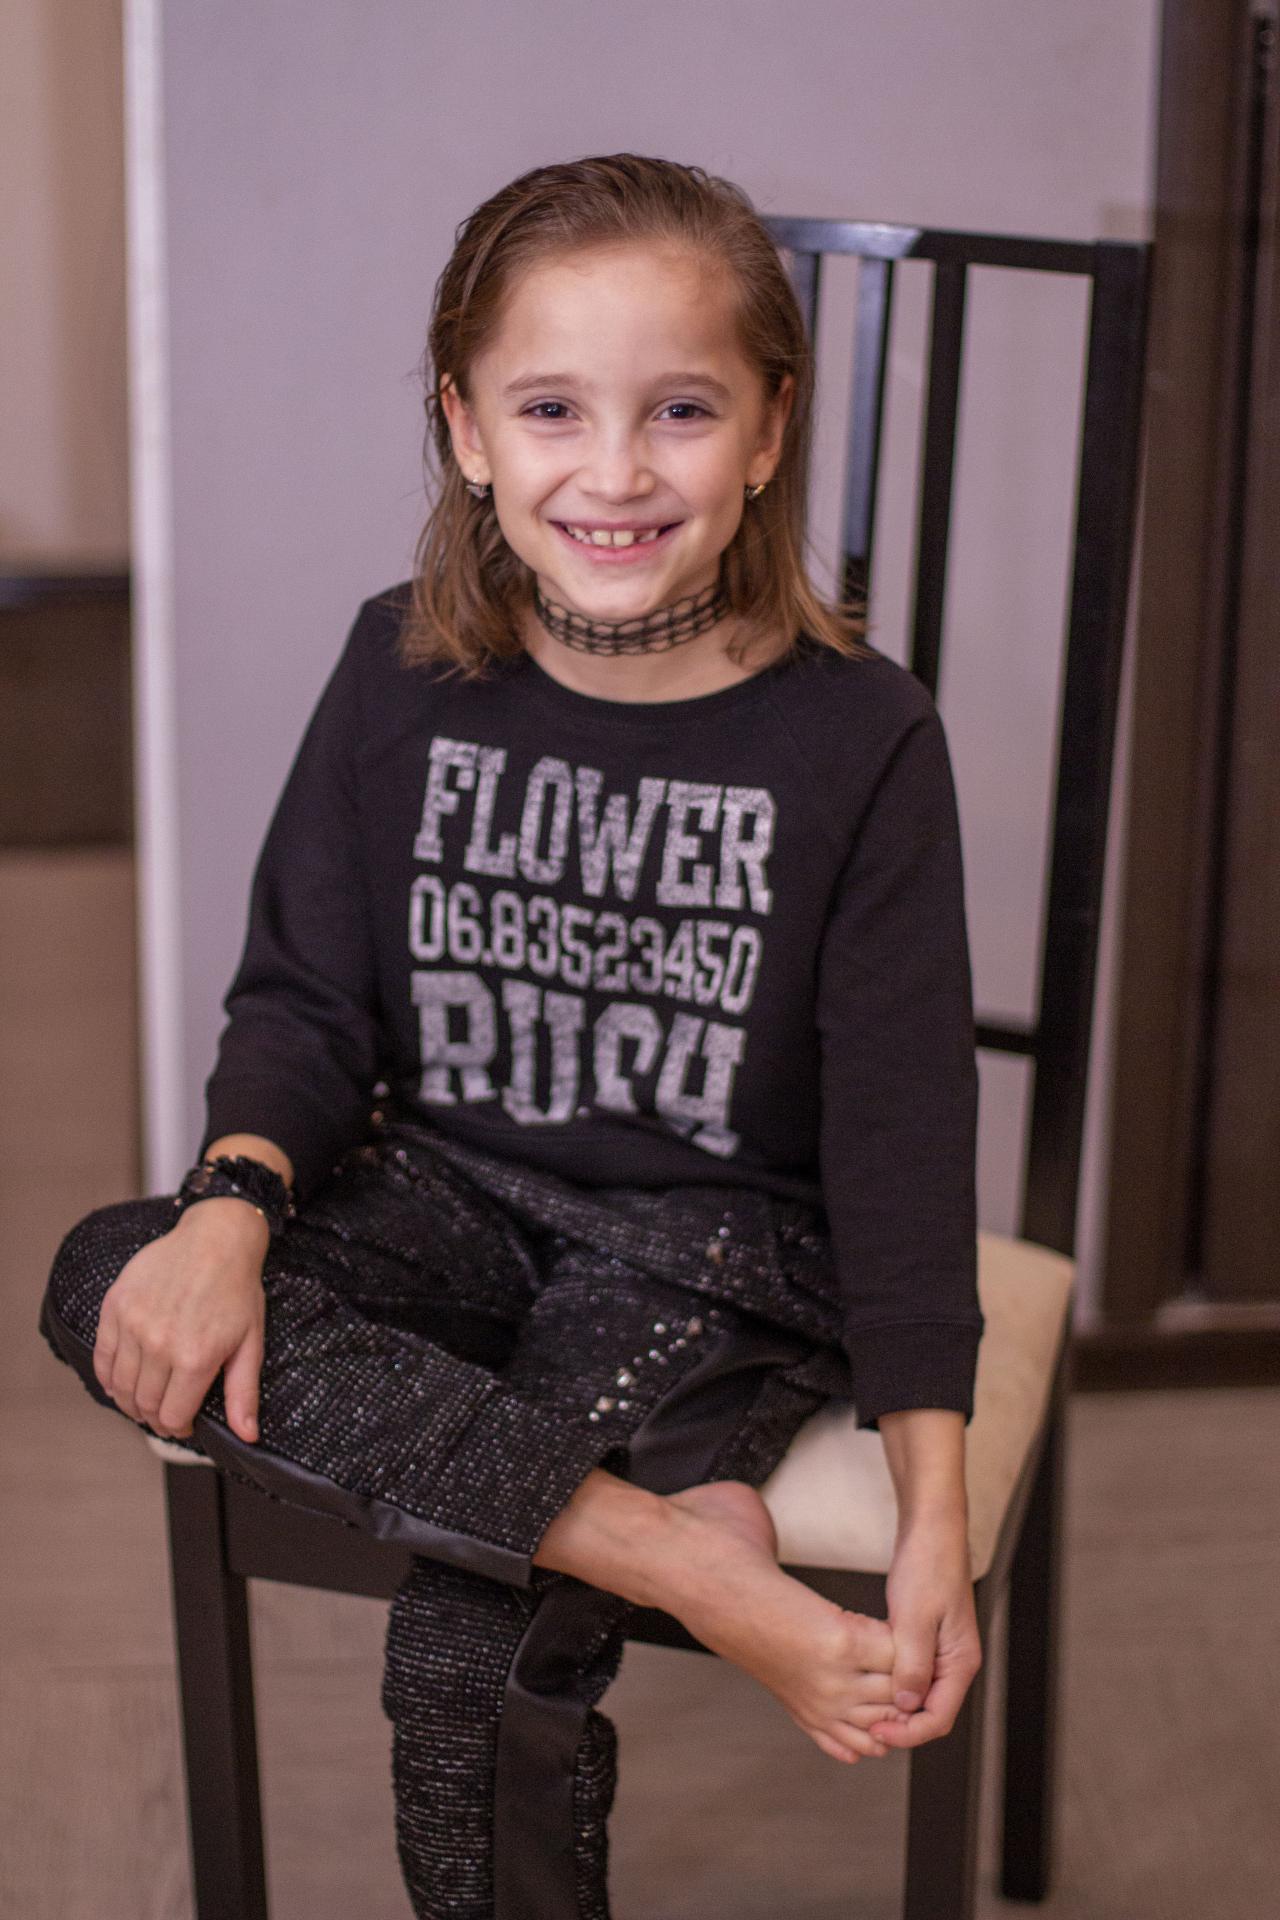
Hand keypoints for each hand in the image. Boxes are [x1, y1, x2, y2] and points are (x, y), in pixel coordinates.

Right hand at [92, 1198, 268, 1444]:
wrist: (215, 1239)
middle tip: (166, 1414)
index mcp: (195, 1358)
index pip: (172, 1415)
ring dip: (130, 1401)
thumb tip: (247, 1436)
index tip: (184, 1424)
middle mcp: (159, 1344)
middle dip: (155, 1417)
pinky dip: (108, 1377)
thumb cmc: (237, 1290)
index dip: (178, 1427)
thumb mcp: (250, 1343)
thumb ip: (242, 1393)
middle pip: (143, 1404)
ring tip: (145, 1400)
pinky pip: (102, 1356)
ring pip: (120, 1385)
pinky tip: (121, 1382)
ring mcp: (133, 1324)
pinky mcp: (115, 1306)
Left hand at [869, 1515, 981, 1748]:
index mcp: (960, 1662)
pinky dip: (892, 1682)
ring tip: (863, 1709)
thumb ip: (912, 1664)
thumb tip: (905, 1706)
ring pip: (919, 1694)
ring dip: (895, 1706)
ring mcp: (941, 1650)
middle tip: (864, 1726)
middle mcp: (955, 1661)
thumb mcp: (916, 1617)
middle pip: (930, 1712)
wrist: (931, 1528)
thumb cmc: (929, 1564)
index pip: (938, 1719)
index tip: (877, 1733)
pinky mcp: (926, 1637)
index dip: (907, 1734)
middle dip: (900, 1725)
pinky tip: (869, 1681)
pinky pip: (912, 1672)